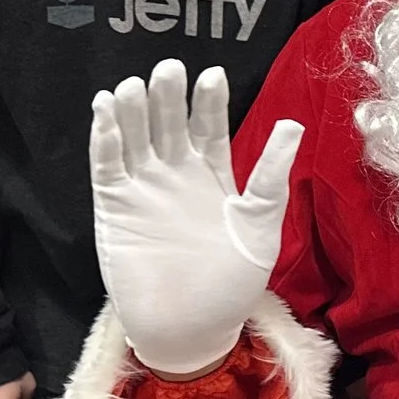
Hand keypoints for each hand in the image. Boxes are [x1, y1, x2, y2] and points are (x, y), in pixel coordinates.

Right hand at [90, 59, 303, 377]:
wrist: (192, 329)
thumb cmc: (232, 284)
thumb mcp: (260, 228)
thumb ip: (269, 177)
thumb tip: (293, 125)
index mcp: (213, 175)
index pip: (208, 127)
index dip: (209, 102)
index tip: (212, 76)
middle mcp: (175, 174)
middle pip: (168, 124)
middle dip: (167, 96)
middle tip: (169, 68)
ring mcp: (142, 189)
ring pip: (134, 137)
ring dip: (133, 110)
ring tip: (136, 86)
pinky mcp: (114, 207)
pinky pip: (106, 165)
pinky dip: (105, 138)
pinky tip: (107, 110)